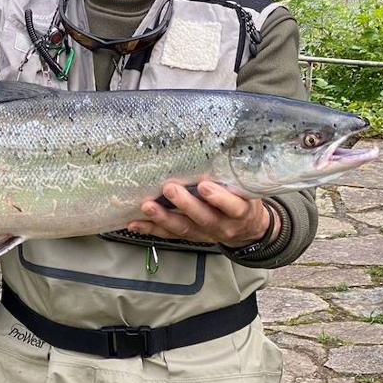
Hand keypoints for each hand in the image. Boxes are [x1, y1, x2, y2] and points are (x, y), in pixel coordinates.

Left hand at [126, 181, 273, 247]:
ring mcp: (204, 233)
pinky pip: (169, 234)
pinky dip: (151, 228)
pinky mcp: (190, 236)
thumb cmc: (242, 200)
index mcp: (239, 211)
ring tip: (147, 206)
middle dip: (185, 204)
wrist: (246, 227)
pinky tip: (136, 223)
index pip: (233, 207)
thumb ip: (229, 176)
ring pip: (183, 228)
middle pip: (204, 218)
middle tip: (170, 189)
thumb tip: (214, 146)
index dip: (219, 198)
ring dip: (163, 218)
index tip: (204, 186)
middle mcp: (222, 225)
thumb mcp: (245, 187)